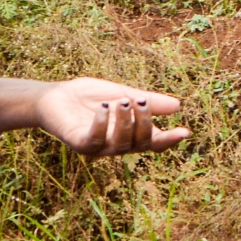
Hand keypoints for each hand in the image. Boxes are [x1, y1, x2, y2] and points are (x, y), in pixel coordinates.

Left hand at [0, 76, 190, 154]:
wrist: (56, 96)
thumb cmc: (89, 97)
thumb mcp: (122, 93)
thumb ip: (147, 101)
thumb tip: (178, 106)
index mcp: (129, 135)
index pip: (154, 143)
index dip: (170, 140)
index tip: (185, 132)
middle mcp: (116, 145)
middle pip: (141, 144)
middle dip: (144, 122)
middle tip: (138, 101)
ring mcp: (99, 147)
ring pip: (121, 144)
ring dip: (125, 121)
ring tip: (120, 101)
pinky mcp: (79, 143)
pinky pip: (95, 140)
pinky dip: (103, 124)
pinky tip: (104, 107)